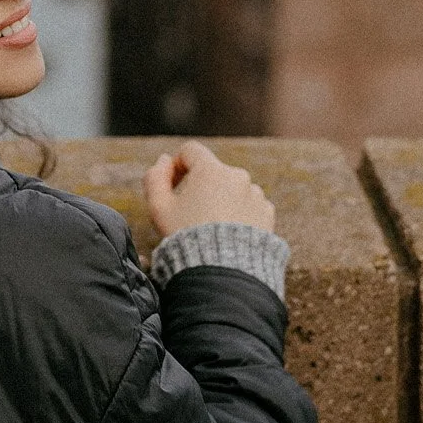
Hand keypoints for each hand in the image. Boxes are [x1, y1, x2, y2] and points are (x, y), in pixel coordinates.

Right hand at [143, 141, 274, 240]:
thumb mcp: (159, 208)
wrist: (224, 270)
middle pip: (213, 172)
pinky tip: (229, 235)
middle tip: (190, 215)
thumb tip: (164, 160)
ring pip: (232, 189)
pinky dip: (239, 215)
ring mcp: (255, 194)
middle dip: (201, 187)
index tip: (174, 187)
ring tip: (211, 229)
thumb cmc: (186, 237)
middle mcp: (237, 176)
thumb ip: (155, 178)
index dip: (178, 166)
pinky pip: (249, 206)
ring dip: (222, 201)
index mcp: (210, 170)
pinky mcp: (267, 213)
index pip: (191, 151)